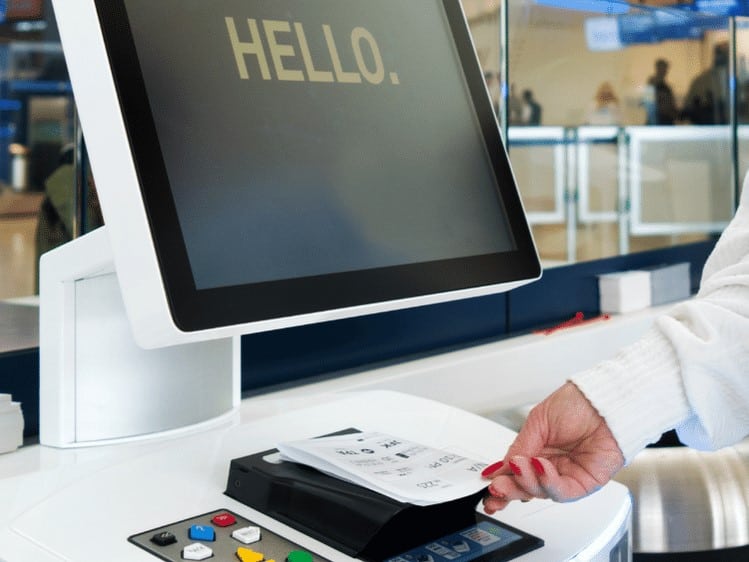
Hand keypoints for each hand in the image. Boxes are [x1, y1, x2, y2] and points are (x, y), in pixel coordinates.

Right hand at [481, 382, 623, 512]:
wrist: (607, 400)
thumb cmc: (578, 404)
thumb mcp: (538, 421)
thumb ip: (520, 446)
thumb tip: (502, 467)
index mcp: (537, 451)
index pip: (516, 473)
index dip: (502, 482)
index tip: (488, 486)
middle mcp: (551, 466)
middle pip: (526, 488)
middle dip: (509, 490)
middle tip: (497, 488)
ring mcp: (568, 475)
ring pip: (542, 492)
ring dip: (527, 483)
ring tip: (520, 466)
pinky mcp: (586, 483)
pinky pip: (564, 491)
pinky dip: (548, 483)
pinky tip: (540, 467)